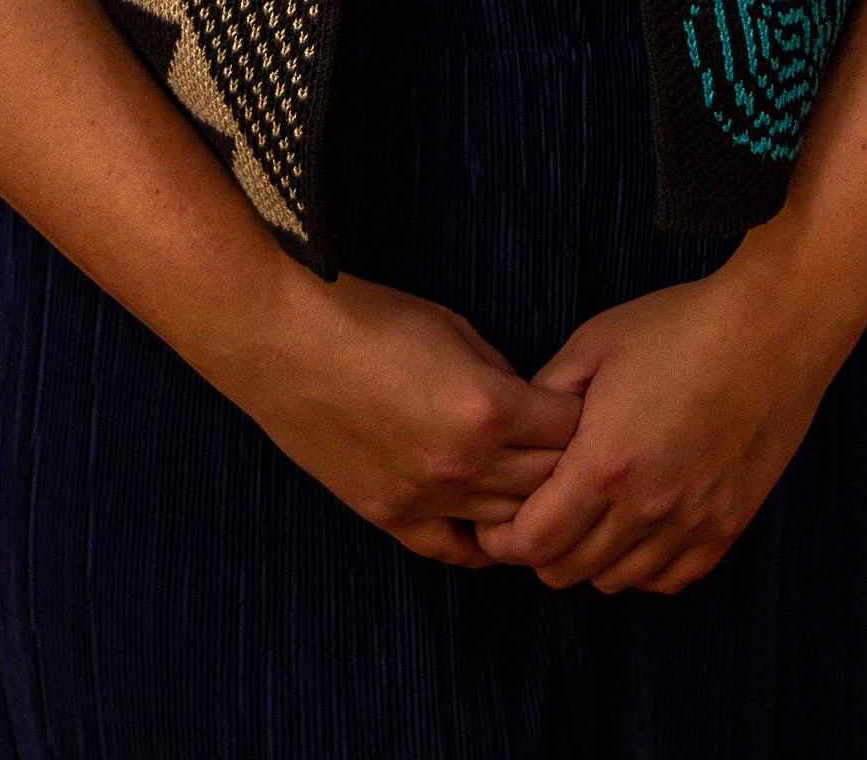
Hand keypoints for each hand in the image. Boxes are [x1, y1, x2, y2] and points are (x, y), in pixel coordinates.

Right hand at [218, 265, 582, 569]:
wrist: (283, 340)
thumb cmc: (368, 318)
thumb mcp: (454, 328)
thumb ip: (501, 375)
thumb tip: (531, 405)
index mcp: (490, 407)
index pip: (572, 431)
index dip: (582, 416)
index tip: (582, 406)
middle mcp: (468, 464)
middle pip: (551, 484)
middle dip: (568, 464)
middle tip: (572, 450)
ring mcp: (427, 499)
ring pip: (510, 525)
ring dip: (529, 504)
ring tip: (539, 486)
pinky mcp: (390, 517)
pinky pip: (456, 549)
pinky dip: (482, 541)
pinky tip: (493, 526)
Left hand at [472, 250, 824, 594]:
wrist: (769, 330)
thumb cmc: (678, 327)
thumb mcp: (592, 344)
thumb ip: (545, 396)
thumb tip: (517, 433)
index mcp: (602, 464)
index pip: (532, 543)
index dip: (502, 539)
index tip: (496, 522)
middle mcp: (645, 508)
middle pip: (568, 570)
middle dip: (540, 550)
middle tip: (538, 516)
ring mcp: (691, 523)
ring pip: (617, 581)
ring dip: (590, 558)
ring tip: (586, 519)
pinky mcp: (727, 526)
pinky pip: (670, 579)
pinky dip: (642, 566)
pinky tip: (636, 529)